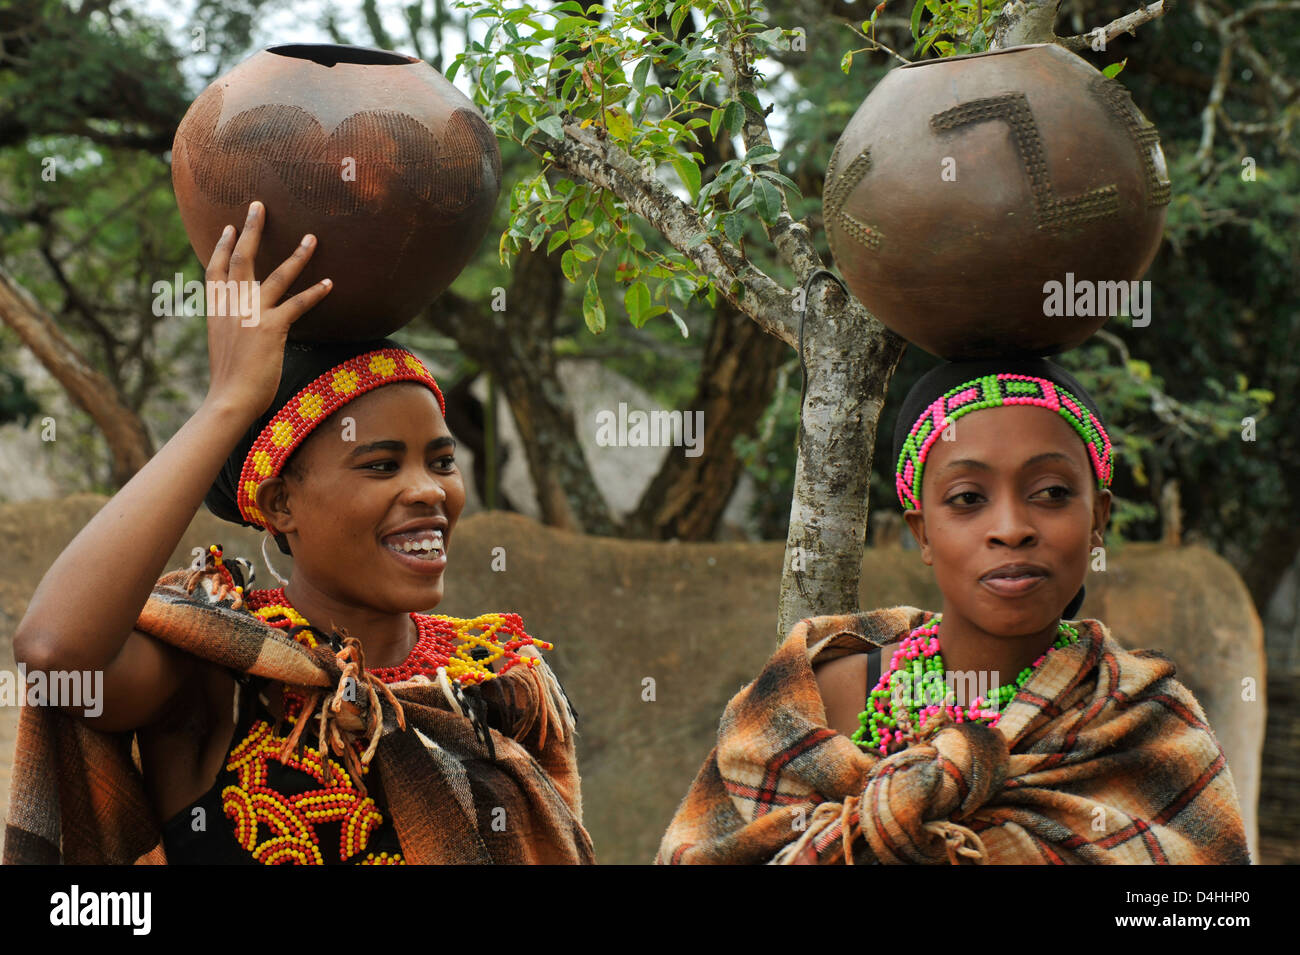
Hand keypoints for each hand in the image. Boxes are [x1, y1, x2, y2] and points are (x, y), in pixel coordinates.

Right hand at [203, 200, 331, 419]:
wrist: (228, 399)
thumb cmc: (229, 380)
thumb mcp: (224, 345)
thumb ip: (232, 327)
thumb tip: (243, 325)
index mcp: (216, 309)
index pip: (216, 269)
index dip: (223, 246)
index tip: (229, 226)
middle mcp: (232, 305)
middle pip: (242, 259)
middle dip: (251, 229)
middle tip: (259, 205)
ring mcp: (251, 314)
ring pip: (277, 275)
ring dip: (297, 255)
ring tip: (312, 238)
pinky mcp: (272, 327)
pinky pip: (298, 303)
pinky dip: (315, 292)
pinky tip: (330, 282)